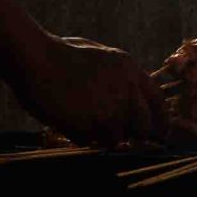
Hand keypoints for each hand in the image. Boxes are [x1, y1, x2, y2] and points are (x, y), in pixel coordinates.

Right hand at [12, 34, 165, 144]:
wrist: (35, 58)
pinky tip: (67, 119)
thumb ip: (117, 76)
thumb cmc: (59, 54)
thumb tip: (128, 99)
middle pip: (143, 127)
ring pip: (117, 139)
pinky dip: (81, 136)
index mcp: (130, 70)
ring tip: (81, 118)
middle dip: (130, 134)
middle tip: (111, 131)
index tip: (158, 135)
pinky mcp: (92, 124)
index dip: (160, 122)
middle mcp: (127, 90)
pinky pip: (92, 142)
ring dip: (101, 136)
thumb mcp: (99, 55)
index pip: (159, 102)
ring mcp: (111, 109)